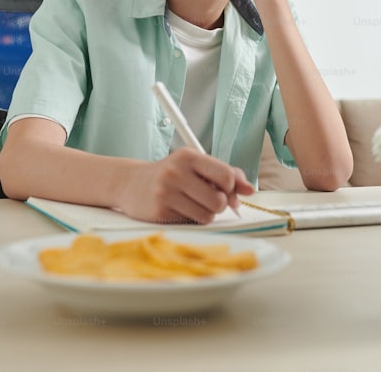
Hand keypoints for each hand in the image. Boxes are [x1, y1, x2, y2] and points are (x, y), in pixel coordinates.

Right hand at [115, 148, 254, 223]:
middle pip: (219, 201)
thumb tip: (249, 190)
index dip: (231, 187)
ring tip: (192, 203)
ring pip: (207, 215)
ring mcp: (166, 193)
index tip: (225, 190)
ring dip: (205, 214)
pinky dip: (190, 219)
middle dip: (218, 204)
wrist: (131, 183)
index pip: (226, 175)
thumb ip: (226, 174)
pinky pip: (191, 223)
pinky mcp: (159, 212)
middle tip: (206, 198)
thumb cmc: (170, 174)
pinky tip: (178, 209)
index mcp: (189, 156)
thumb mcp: (195, 166)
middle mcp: (176, 172)